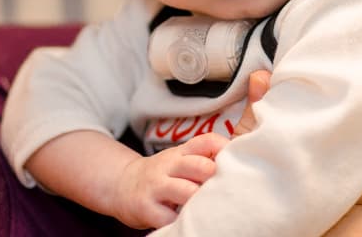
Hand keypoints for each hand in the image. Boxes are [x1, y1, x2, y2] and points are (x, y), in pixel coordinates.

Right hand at [111, 132, 227, 228]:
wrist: (123, 185)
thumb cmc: (162, 175)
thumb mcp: (179, 159)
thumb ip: (203, 157)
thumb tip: (238, 160)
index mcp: (180, 152)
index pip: (206, 141)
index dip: (225, 149)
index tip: (237, 163)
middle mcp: (168, 165)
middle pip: (200, 166)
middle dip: (216, 178)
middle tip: (226, 190)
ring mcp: (156, 186)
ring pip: (187, 191)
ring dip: (201, 200)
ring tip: (208, 206)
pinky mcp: (146, 208)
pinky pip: (170, 217)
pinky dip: (182, 220)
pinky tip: (188, 220)